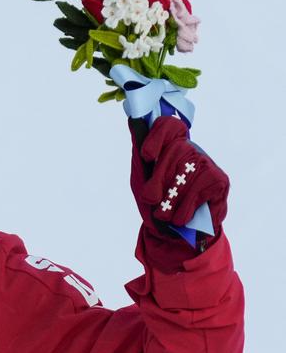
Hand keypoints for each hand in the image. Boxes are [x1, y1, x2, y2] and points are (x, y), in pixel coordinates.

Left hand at [129, 116, 229, 268]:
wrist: (177, 231)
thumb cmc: (157, 199)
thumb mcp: (142, 178)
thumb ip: (139, 155)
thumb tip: (133, 121)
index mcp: (169, 145)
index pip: (168, 126)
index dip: (157, 136)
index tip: (147, 156)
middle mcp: (190, 149)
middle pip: (174, 150)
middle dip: (159, 178)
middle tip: (151, 199)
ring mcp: (206, 163)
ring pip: (186, 173)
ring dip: (171, 199)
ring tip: (163, 215)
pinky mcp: (219, 180)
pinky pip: (199, 191)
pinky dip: (185, 209)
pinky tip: (180, 218)